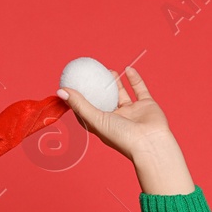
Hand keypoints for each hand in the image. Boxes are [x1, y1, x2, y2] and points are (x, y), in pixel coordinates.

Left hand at [57, 65, 171, 159]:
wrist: (150, 143)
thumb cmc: (121, 137)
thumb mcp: (95, 119)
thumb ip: (79, 104)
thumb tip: (60, 91)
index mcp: (103, 125)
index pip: (87, 112)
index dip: (78, 101)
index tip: (71, 88)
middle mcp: (117, 119)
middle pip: (105, 100)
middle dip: (98, 89)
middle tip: (91, 75)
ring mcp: (132, 112)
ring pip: (122, 94)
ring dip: (115, 82)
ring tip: (108, 71)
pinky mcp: (146, 105)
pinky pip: (139, 89)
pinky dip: (135, 79)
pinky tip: (128, 68)